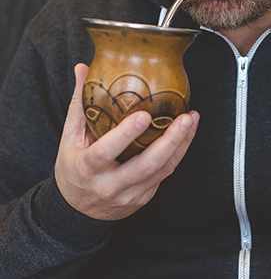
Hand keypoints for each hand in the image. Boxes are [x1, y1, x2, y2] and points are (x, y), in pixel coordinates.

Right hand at [54, 63, 199, 220]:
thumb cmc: (73, 167)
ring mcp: (129, 195)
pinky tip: (186, 134)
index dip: (125, 135)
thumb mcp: (70, 137)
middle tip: (186, 117)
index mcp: (87, 168)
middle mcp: (109, 185)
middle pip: (145, 165)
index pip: (106, 152)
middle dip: (170, 141)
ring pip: (161, 171)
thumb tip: (81, 68)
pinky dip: (178, 154)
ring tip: (191, 120)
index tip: (143, 115)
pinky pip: (164, 175)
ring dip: (181, 144)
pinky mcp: (143, 198)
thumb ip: (79, 103)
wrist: (76, 210)